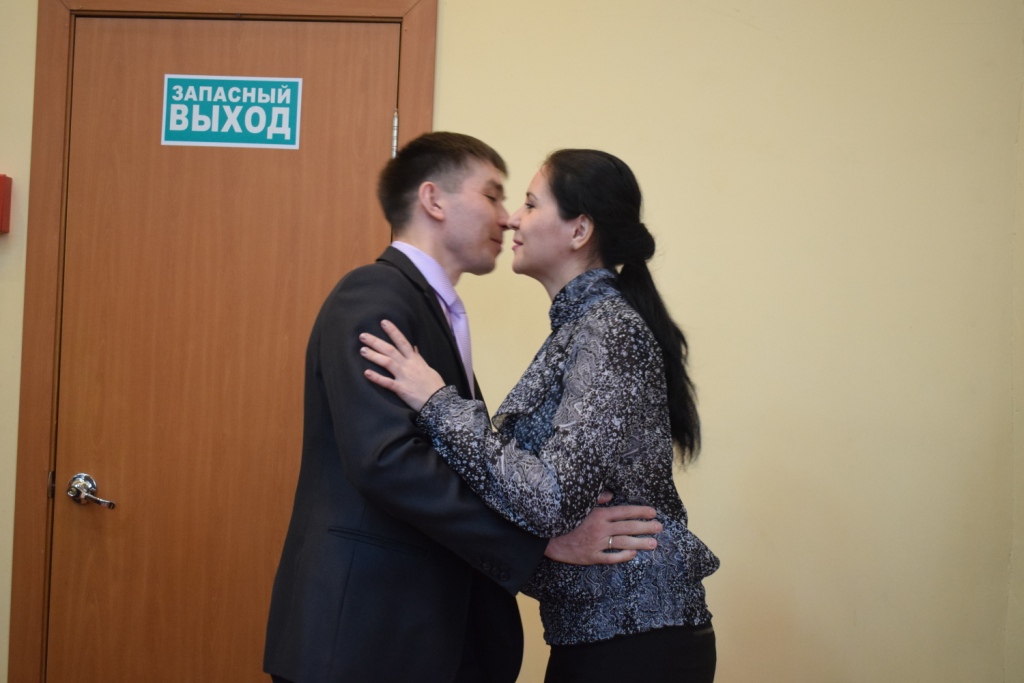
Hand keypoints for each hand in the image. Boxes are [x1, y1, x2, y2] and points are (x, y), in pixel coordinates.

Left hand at [360, 320, 445, 411]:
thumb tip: (414, 348)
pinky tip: (366, 373)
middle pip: (390, 349)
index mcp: (415, 360)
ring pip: (387, 362)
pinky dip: (377, 378)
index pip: (403, 341)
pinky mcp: (402, 389)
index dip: (393, 331)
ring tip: (362, 350)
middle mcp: (408, 365)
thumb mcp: (427, 368)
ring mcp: (405, 377)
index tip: (383, 322)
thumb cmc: (434, 385)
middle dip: (376, 342)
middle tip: (363, 335)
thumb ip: (418, 358)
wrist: (440, 402)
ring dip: (374, 356)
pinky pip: (387, 382)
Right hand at [544, 496, 662, 564]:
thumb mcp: (579, 504)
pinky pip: (611, 558)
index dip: (641, 512)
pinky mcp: (592, 556)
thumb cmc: (563, 518)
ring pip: (624, 543)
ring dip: (640, 543)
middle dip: (646, 527)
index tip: (653, 512)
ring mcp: (597, 544)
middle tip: (659, 528)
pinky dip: (623, 556)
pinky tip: (633, 554)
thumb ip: (596, 499)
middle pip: (628, 527)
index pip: (625, 511)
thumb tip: (611, 496)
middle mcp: (601, 529)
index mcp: (599, 514)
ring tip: (653, 544)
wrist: (546, 537)